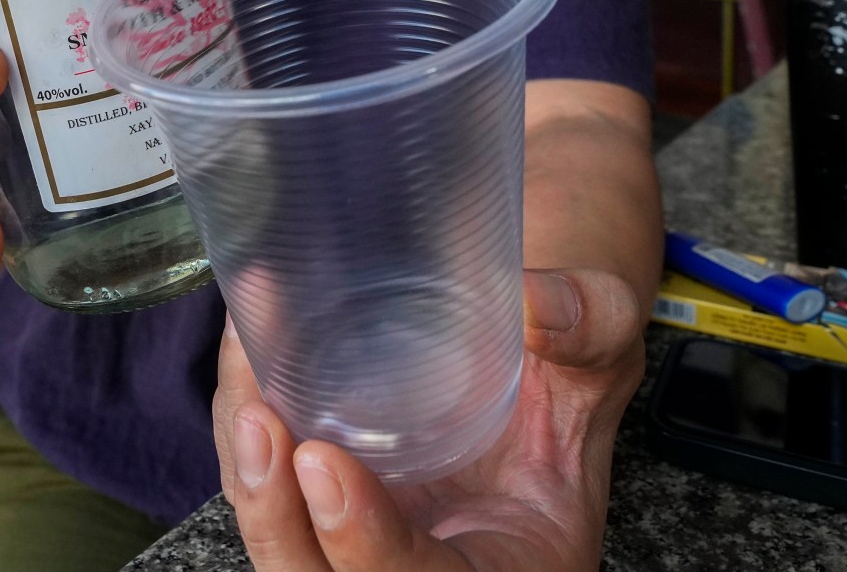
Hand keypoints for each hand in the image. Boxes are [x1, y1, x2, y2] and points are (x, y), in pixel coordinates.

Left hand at [213, 268, 643, 570]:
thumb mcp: (603, 341)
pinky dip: (244, 434)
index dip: (367, 545)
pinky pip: (268, 494)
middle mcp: (426, 571)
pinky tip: (244, 351)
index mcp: (507, 568)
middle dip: (277, 517)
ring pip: (284, 546)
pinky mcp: (326, 506)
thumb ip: (583, 322)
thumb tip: (533, 300)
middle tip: (259, 417)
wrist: (537, 358)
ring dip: (248, 471)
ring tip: (243, 368)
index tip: (323, 463)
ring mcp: (367, 543)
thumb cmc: (574, 366)